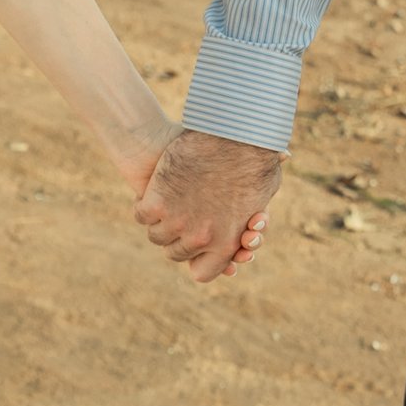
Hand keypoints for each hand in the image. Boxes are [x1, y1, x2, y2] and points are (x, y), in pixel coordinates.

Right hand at [135, 126, 284, 283]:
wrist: (228, 133)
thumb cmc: (251, 159)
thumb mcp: (264, 193)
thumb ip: (254, 216)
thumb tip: (255, 223)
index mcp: (226, 243)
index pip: (202, 272)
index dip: (197, 259)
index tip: (196, 246)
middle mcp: (200, 238)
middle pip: (175, 253)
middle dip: (177, 238)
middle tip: (180, 217)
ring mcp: (176, 222)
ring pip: (156, 236)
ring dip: (159, 223)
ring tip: (165, 204)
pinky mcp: (156, 203)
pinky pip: (141, 215)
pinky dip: (143, 205)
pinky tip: (150, 194)